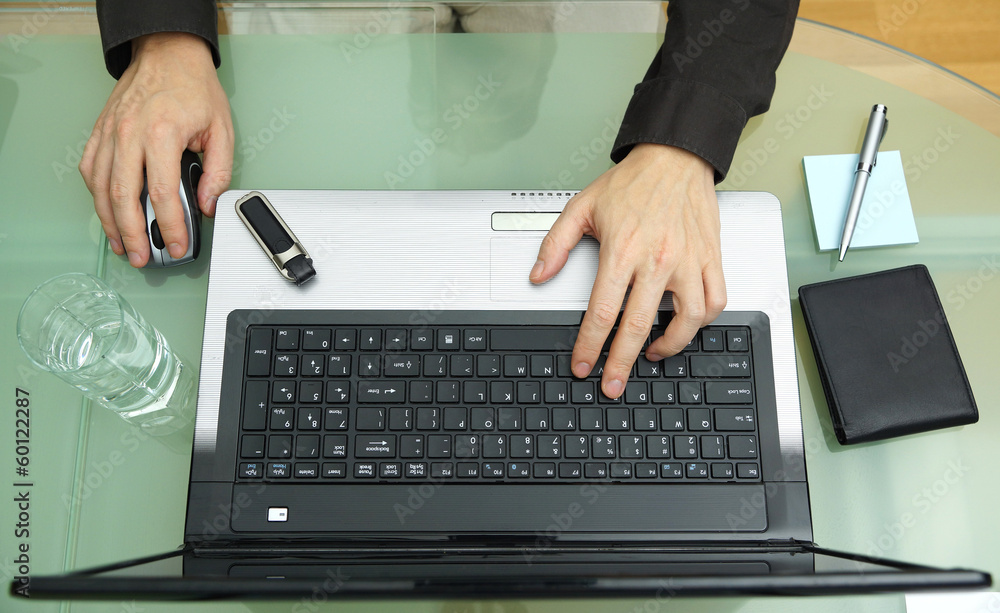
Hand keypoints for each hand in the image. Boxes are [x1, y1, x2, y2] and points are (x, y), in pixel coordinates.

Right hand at [79, 32, 233, 266]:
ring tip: (124, 245)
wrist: (168, 53)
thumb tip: (206, 205)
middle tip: (144, 257)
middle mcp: (130, 133)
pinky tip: (108, 213)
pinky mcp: (100, 131)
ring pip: (102, 187)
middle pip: (124, 196)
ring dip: (110, 221)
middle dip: (134, 234)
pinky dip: (98, 196)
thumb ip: (218, 171)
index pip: (162, 193)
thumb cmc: (194, 88)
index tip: (178, 244)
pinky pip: (92, 169)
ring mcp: (110, 132)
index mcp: (162, 134)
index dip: (170, 226)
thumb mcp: (222, 129)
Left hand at [530, 143, 725, 397]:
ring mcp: (687, 261)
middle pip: (638, 327)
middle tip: (612, 385)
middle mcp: (656, 260)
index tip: (583, 365)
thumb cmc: (632, 182)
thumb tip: (538, 275)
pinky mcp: (710, 258)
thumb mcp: (582, 207)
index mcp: (622, 251)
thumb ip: (556, 244)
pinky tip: (686, 326)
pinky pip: (715, 300)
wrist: (675, 156)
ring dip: (668, 346)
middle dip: (621, 364)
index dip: (590, 346)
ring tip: (652, 354)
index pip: (602, 312)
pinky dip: (703, 322)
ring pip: (687, 321)